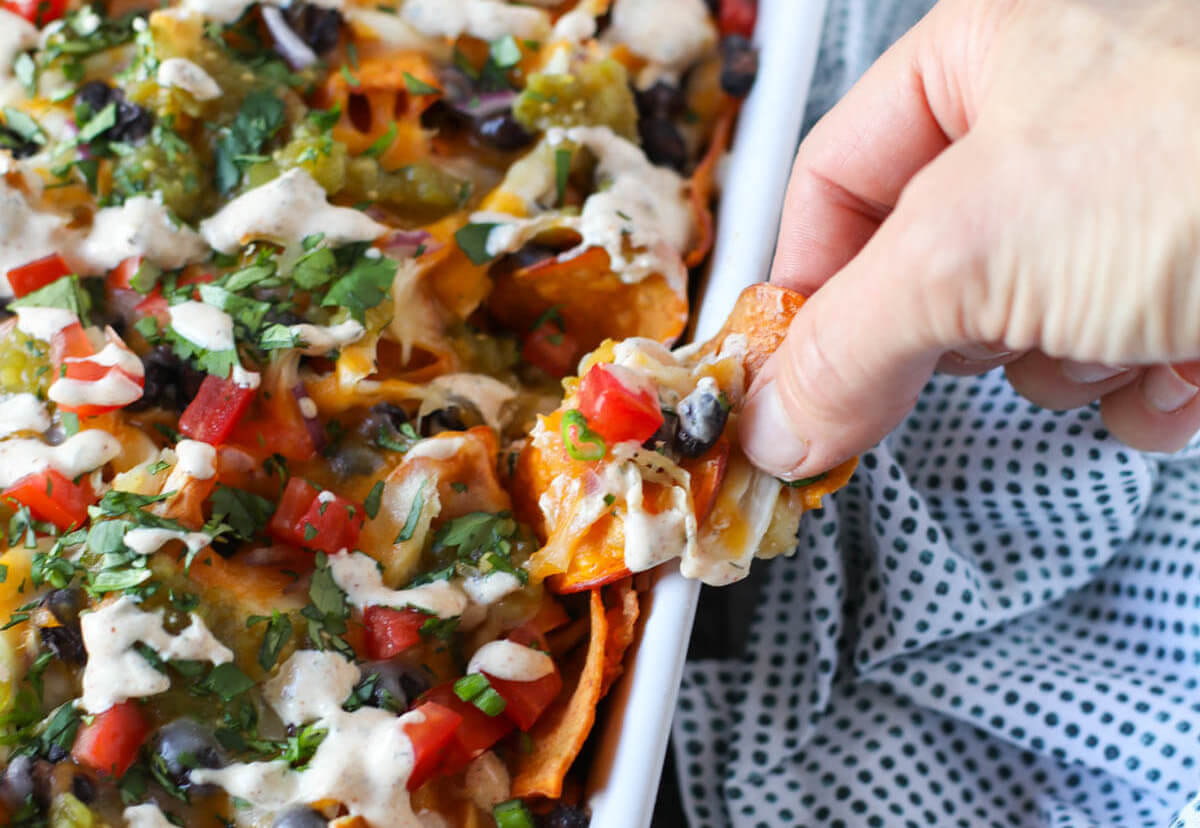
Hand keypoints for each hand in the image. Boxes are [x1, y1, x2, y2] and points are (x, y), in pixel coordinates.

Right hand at [739, 0, 1199, 480]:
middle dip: (954, 333)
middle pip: (927, 267)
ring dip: (1062, 360)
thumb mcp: (976, 245)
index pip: (833, 181)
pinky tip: (1187, 360)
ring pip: (1025, 329)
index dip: (804, 285)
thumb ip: (845, 341)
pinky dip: (1141, 386)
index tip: (787, 380)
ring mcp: (1138, 205)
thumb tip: (771, 418)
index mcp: (987, 54)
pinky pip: (1117, 365)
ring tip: (1120, 335)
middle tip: (955, 361)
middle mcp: (1063, 122)